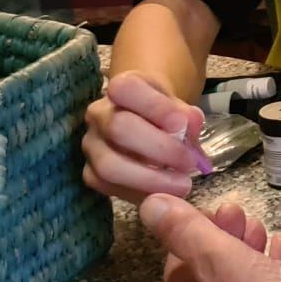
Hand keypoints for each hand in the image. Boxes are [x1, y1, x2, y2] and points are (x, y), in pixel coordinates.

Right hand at [83, 71, 207, 203]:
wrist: (148, 125)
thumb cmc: (166, 115)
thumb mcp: (181, 108)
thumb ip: (188, 117)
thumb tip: (190, 125)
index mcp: (122, 88)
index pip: (127, 89)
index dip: (154, 107)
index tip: (180, 125)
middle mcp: (99, 113)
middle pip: (119, 129)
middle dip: (159, 149)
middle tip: (189, 163)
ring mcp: (91, 144)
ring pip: (109, 165)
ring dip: (149, 179)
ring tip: (181, 185)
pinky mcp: (90, 172)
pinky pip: (108, 187)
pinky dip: (138, 193)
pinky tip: (162, 193)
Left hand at [141, 195, 280, 281]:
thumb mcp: (217, 261)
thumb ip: (185, 232)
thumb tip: (150, 203)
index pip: (178, 264)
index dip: (186, 234)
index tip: (202, 207)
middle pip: (212, 264)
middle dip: (220, 233)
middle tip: (234, 208)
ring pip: (243, 269)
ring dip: (247, 242)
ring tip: (257, 222)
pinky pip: (273, 276)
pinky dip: (274, 255)